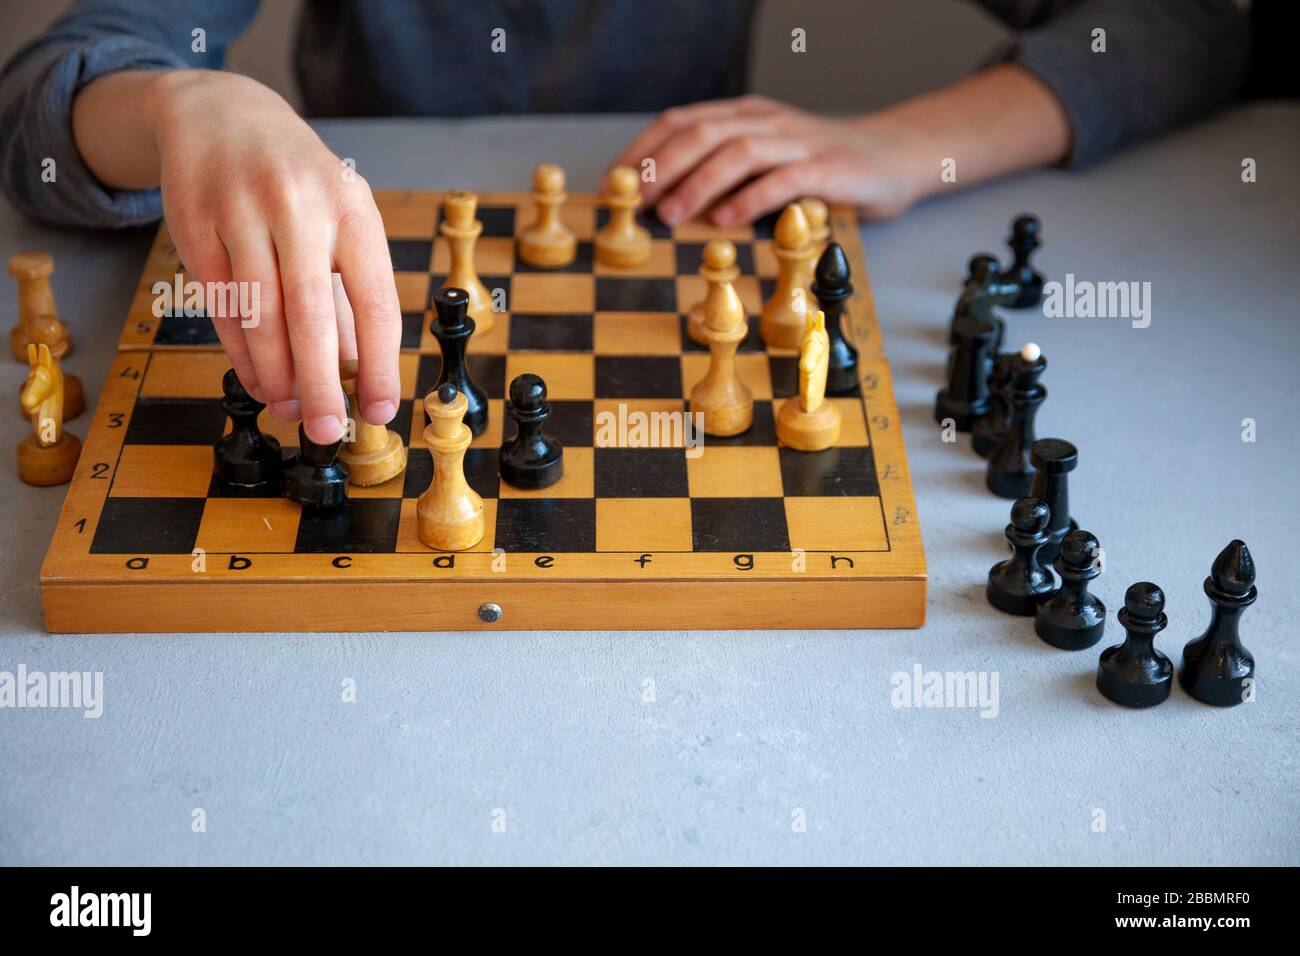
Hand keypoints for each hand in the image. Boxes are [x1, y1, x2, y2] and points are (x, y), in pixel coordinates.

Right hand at [150, 70, 400, 442]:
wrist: (221, 114)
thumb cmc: (298, 183)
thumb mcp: (341, 219)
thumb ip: (350, 293)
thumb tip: (359, 373)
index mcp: (352, 209)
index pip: (375, 301)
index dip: (379, 363)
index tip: (378, 410)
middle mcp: (300, 207)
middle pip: (311, 315)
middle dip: (320, 384)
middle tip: (327, 431)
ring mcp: (242, 212)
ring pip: (259, 315)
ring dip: (276, 375)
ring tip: (291, 411)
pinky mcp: (195, 225)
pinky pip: (221, 306)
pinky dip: (241, 352)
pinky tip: (258, 380)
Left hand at [611, 95, 924, 226]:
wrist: (893, 157)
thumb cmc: (820, 167)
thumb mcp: (765, 161)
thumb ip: (723, 173)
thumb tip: (667, 202)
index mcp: (745, 115)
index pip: (682, 121)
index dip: (645, 149)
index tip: (616, 182)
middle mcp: (766, 121)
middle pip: (702, 133)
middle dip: (663, 168)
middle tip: (637, 204)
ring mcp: (797, 142)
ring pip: (737, 153)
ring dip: (698, 185)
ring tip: (673, 215)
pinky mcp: (825, 168)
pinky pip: (781, 180)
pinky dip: (749, 199)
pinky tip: (727, 220)